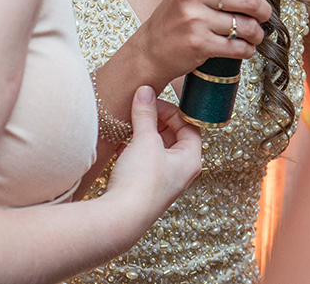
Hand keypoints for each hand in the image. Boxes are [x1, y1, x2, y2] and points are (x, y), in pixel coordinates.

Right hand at [104, 86, 201, 231]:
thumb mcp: (145, 140)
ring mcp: (161, 180)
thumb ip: (146, 113)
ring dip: (142, 133)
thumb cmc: (141, 182)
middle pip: (173, 136)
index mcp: (190, 160)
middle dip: (155, 120)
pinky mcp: (143, 186)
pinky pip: (141, 159)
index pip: (189, 126)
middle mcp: (180, 171)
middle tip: (140, 109)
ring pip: (155, 147)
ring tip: (128, 122)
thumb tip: (145, 91)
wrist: (120, 217)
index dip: (172, 111)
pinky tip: (119, 142)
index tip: (154, 102)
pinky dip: (131, 148)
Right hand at [131, 0, 282, 87]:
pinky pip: (240, 47)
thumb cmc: (179, 14)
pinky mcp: (199, 44)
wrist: (151, 48)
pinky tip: (243, 47)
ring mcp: (194, 20)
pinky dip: (248, 50)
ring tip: (253, 34)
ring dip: (257, 33)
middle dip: (264, 10)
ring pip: (248, 26)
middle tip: (262, 15)